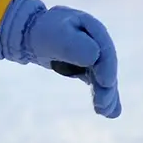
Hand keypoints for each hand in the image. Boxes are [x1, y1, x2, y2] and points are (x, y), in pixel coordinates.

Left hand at [0, 0, 120, 117]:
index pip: (104, 50)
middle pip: (106, 67)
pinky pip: (97, 83)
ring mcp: (94, 56)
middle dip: (107, 87)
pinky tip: (108, 113)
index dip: (107, 67)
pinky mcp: (88, 68)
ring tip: (105, 112)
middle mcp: (98, 43)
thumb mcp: (56, 35)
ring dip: (106, 95)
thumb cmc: (45, 31)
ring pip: (103, 77)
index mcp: (93, 29)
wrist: (34, 33)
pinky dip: (102, 96)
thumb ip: (72, 44)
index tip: (106, 83)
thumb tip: (94, 57)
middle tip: (103, 106)